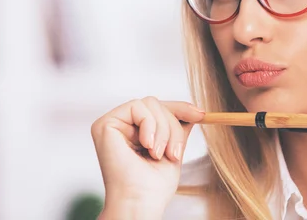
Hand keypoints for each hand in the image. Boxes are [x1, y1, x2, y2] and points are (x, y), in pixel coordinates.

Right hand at [91, 97, 204, 218]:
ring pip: (150, 103)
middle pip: (156, 104)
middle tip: (174, 153)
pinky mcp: (105, 124)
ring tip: (159, 154)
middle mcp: (121, 126)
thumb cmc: (153, 187)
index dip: (180, 108)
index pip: (158, 109)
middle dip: (172, 126)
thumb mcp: (173, 151)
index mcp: (134, 132)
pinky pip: (137, 106)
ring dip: (163, 130)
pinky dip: (149, 125)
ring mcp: (112, 124)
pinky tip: (147, 146)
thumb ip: (177, 130)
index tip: (202, 115)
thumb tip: (193, 112)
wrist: (140, 203)